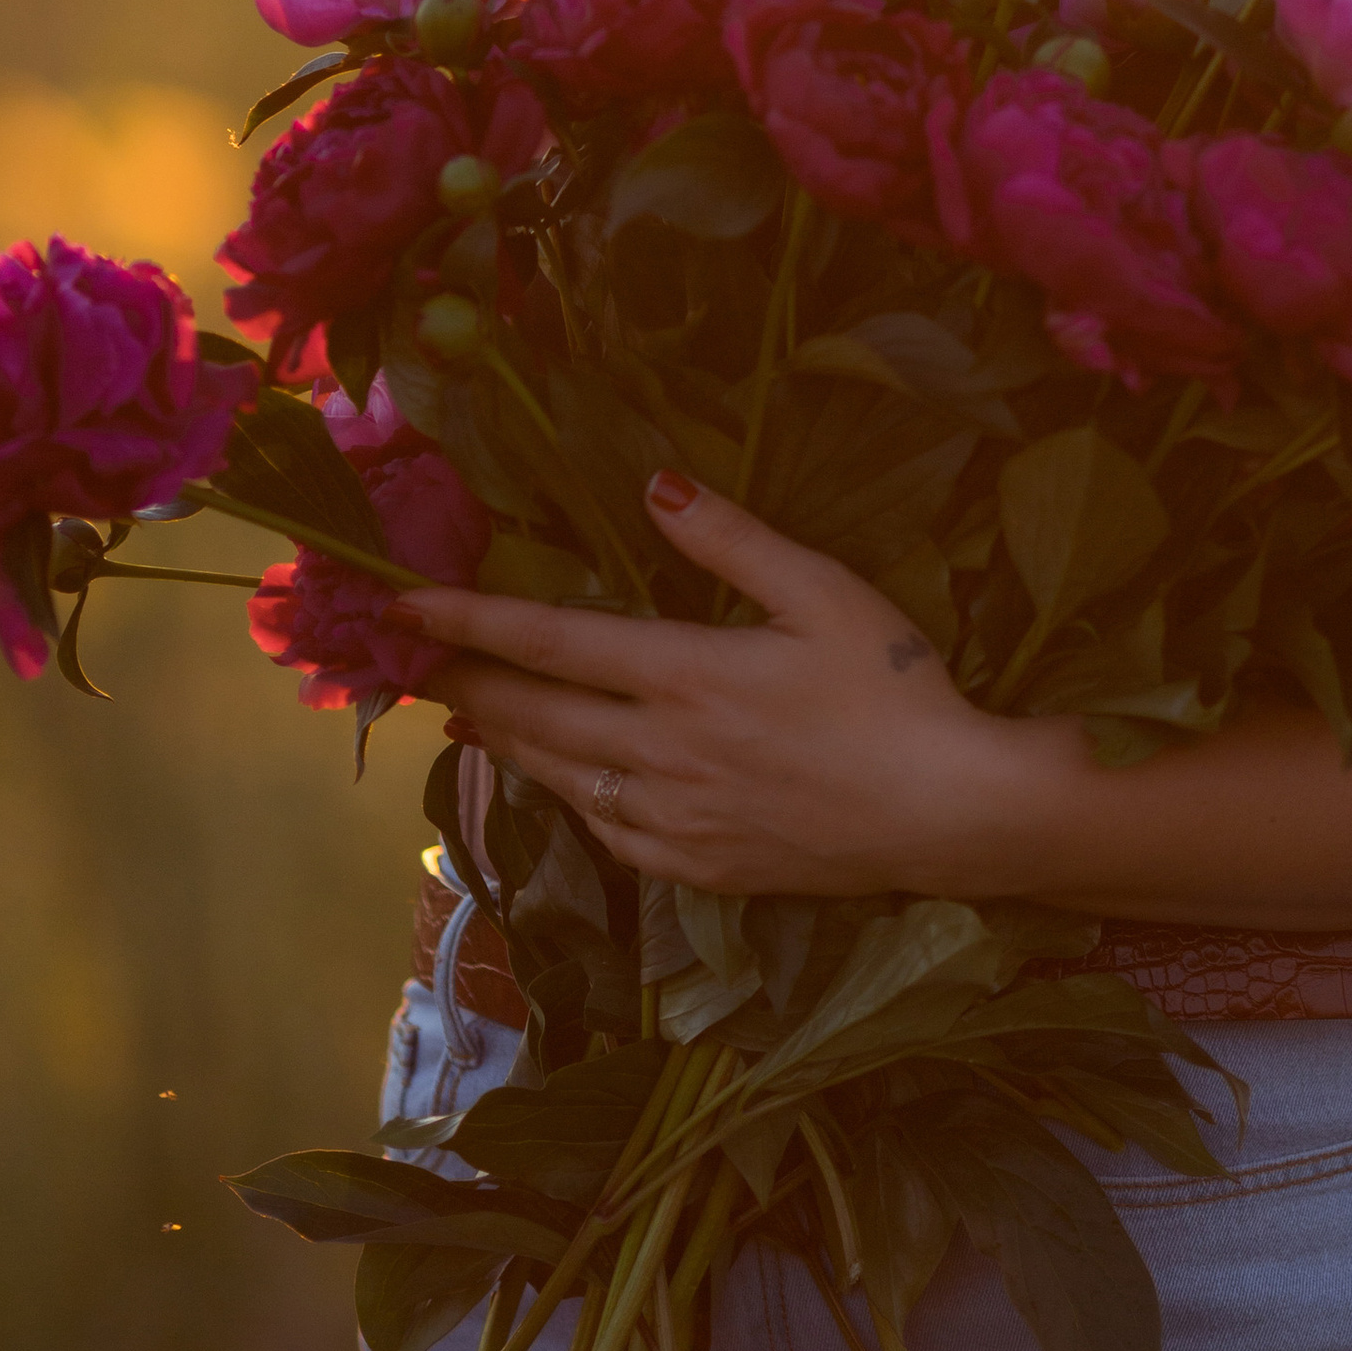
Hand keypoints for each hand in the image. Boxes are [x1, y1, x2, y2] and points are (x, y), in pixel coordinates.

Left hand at [391, 470, 1051, 895]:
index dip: (466, 621)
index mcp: (683, 673)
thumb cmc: (896, 689)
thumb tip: (650, 482)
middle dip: (465, 686)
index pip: (546, 642)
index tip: (400, 604)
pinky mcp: (701, 867)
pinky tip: (566, 787)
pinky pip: (609, 836)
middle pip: (532, 716)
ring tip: (469, 718)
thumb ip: (730, 538)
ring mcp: (675, 818)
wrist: (951, 812)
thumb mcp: (823, 590)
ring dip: (505, 743)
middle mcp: (659, 750)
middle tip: (413, 664)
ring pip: (561, 779)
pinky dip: (570, 802)